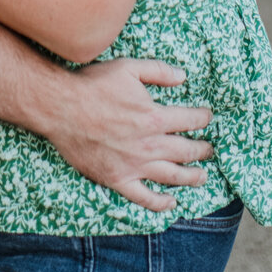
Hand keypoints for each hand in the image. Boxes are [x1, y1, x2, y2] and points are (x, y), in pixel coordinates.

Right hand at [44, 58, 214, 212]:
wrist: (60, 108)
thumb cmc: (93, 85)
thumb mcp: (128, 67)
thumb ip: (158, 71)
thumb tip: (183, 77)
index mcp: (155, 117)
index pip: (190, 120)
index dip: (203, 118)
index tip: (207, 117)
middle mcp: (150, 145)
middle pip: (186, 151)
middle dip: (203, 150)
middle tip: (210, 149)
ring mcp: (134, 165)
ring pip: (172, 176)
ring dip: (191, 177)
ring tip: (202, 177)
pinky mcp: (117, 179)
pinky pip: (144, 197)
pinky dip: (160, 203)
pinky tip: (171, 203)